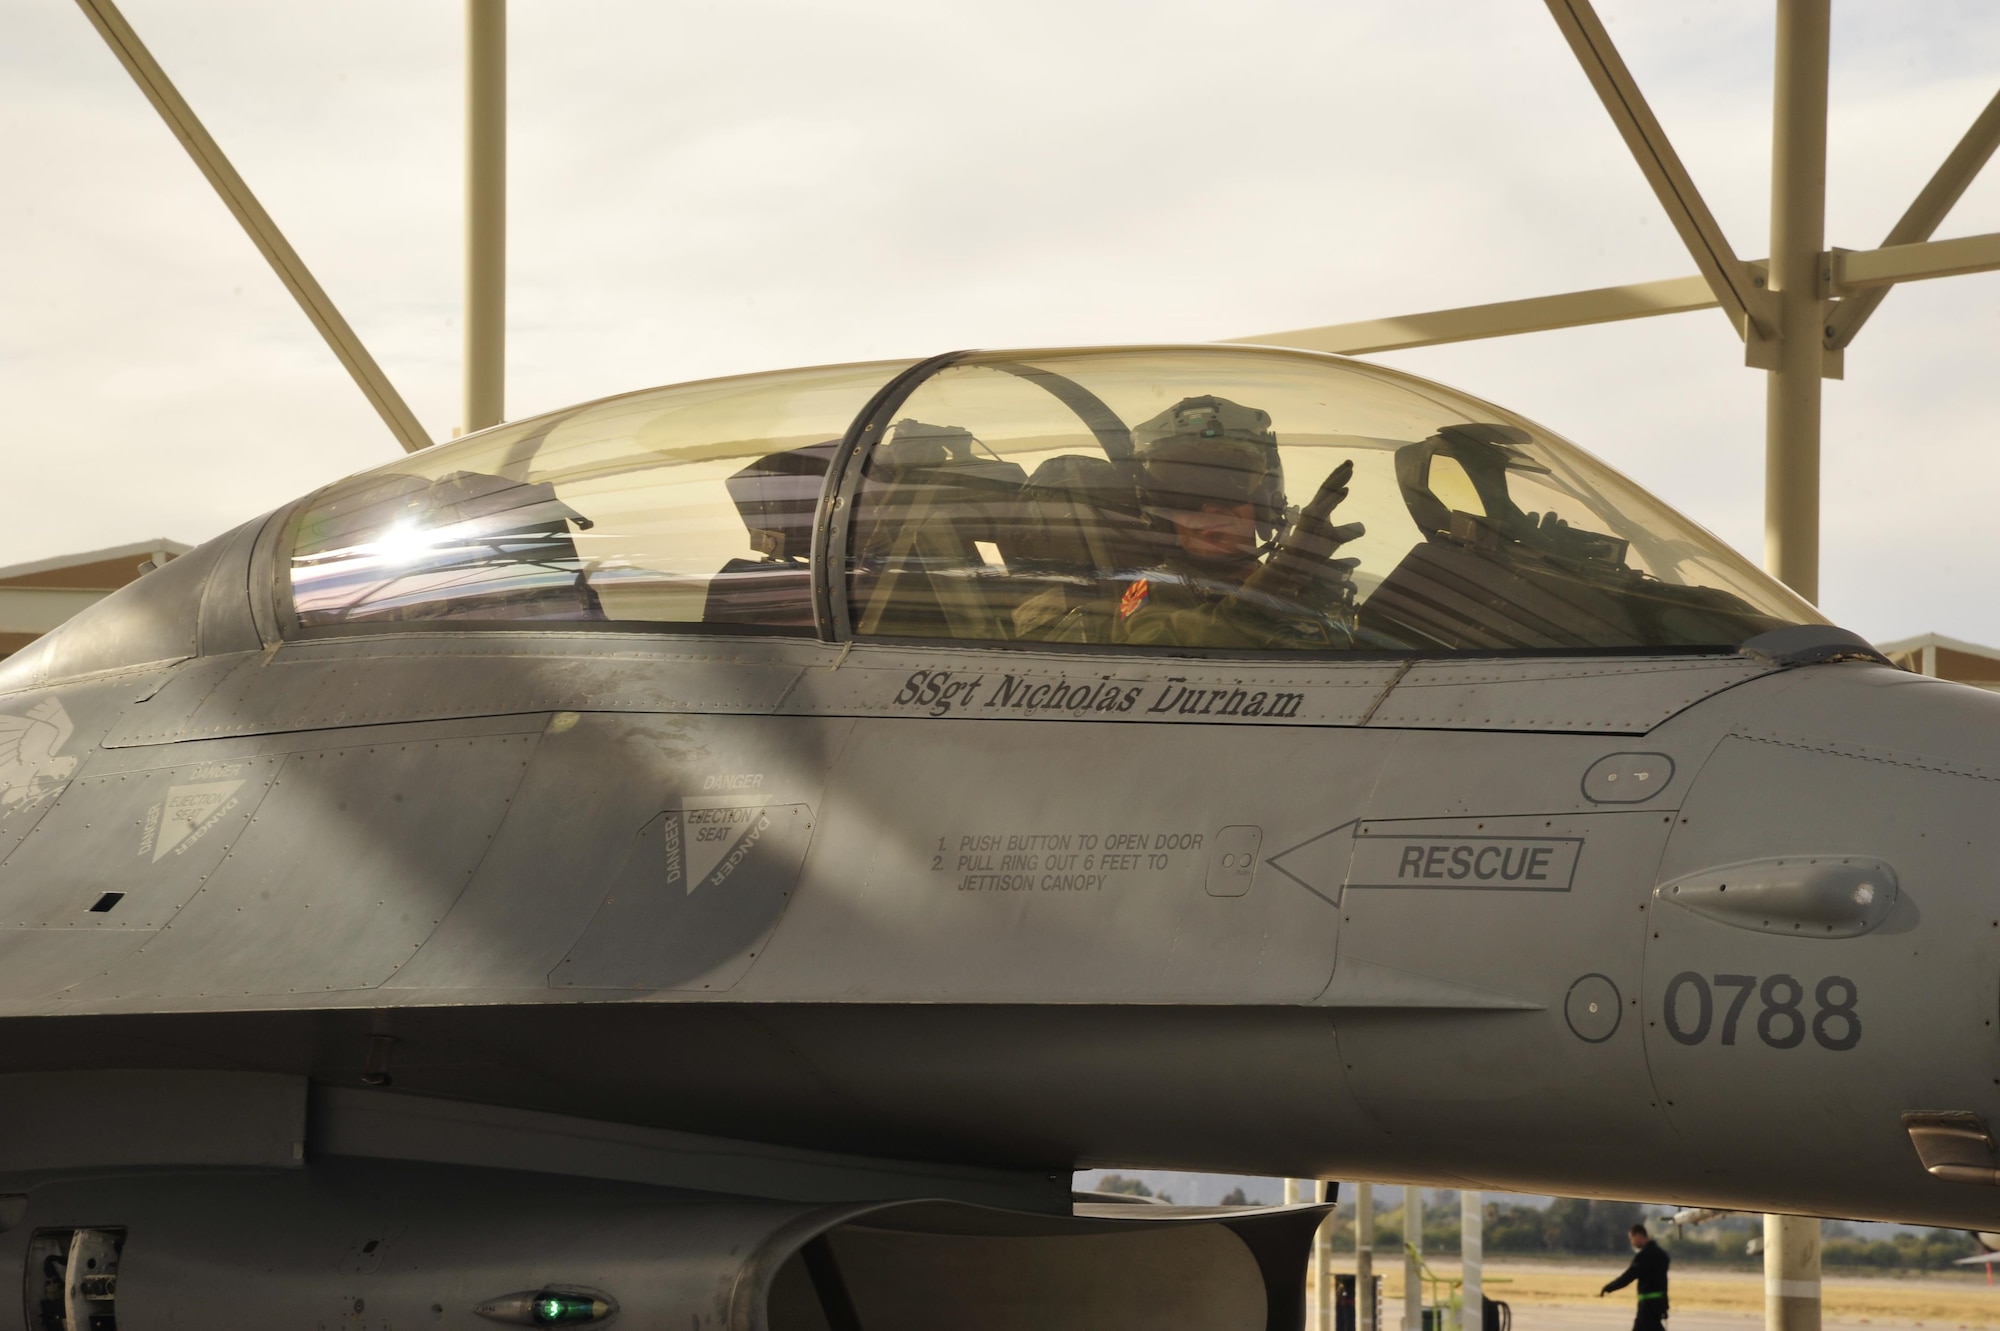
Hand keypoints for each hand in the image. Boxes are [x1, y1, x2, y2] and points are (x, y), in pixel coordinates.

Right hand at [1245, 460, 1365, 601]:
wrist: (1296, 565)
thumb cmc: (1314, 551)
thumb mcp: (1336, 539)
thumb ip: (1348, 531)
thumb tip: (1363, 527)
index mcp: (1319, 510)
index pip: (1330, 490)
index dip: (1340, 478)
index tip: (1350, 468)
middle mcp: (1313, 508)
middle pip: (1327, 486)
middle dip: (1339, 473)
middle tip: (1351, 462)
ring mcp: (1310, 514)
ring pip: (1325, 493)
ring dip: (1338, 481)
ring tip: (1350, 470)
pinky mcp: (1310, 523)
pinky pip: (1324, 508)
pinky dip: (1334, 499)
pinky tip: (1345, 490)